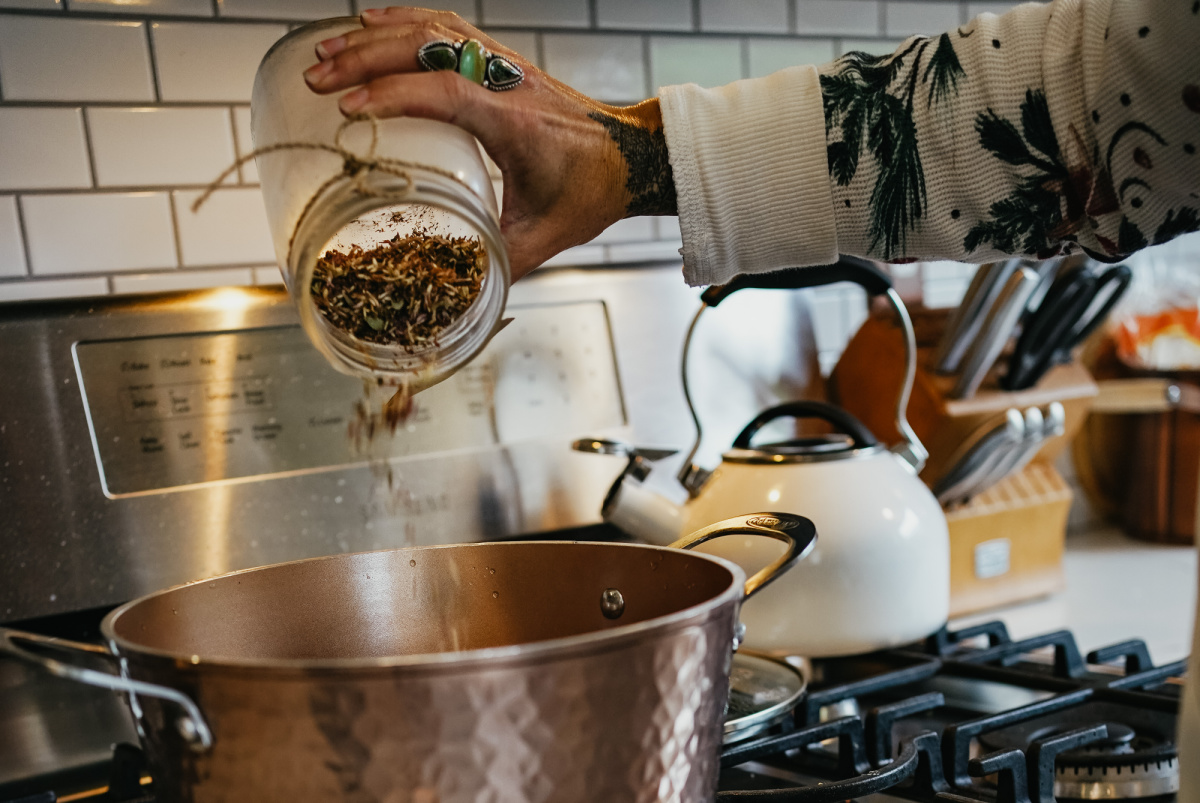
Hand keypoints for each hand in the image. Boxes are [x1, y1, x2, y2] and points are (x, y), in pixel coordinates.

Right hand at [303, 7, 676, 280]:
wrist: (633, 157)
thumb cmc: (593, 191)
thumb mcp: (544, 236)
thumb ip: (497, 263)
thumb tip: (450, 290)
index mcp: (514, 122)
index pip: (445, 91)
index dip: (393, 95)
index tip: (349, 109)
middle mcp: (506, 82)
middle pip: (427, 48)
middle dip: (366, 60)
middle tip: (318, 79)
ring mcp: (504, 66)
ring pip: (434, 30)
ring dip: (377, 37)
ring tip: (328, 52)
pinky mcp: (502, 62)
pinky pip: (448, 27)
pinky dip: (405, 22)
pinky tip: (372, 25)